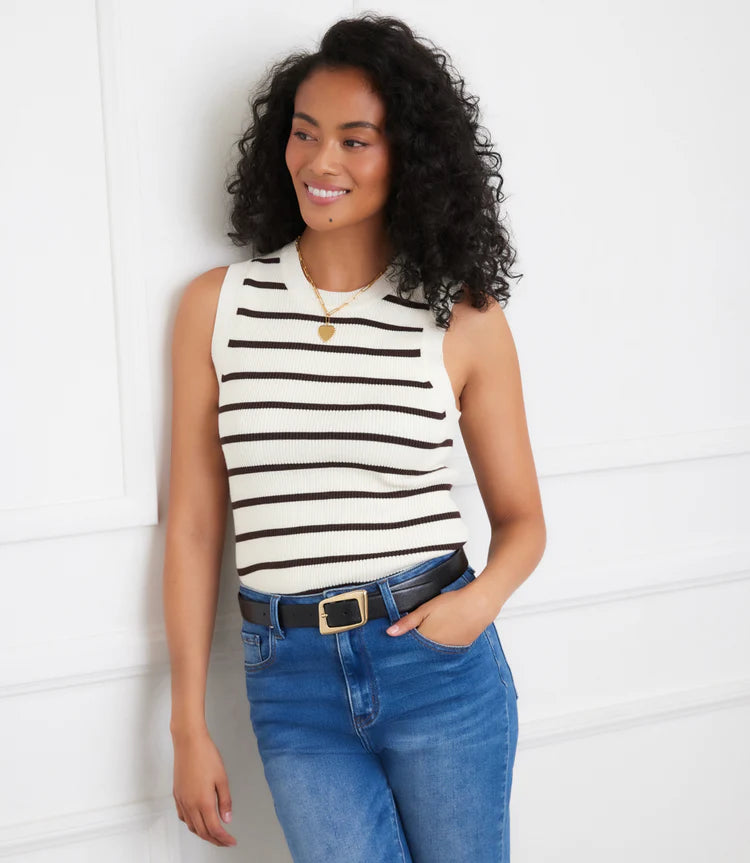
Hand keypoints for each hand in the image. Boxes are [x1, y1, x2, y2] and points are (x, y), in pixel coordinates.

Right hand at [172, 728, 236, 846]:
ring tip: (214, 834)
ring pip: (191, 826)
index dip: (223, 839)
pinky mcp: (177, 794)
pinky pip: (183, 816)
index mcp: (203, 802)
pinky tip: (197, 821)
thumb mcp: (222, 778)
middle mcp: (190, 805)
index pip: (214, 828)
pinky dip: (191, 824)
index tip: (232, 842)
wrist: (189, 742)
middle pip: (202, 831)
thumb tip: (227, 819)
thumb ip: (225, 801)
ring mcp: (182, 800)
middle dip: (215, 840)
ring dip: (203, 833)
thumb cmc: (206, 756)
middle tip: (225, 842)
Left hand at [386, 583, 495, 646]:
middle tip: (418, 637)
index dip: (405, 644)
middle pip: (422, 652)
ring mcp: (450, 649)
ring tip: (434, 633)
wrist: (479, 604)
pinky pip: (448, 650)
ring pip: (435, 652)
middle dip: (417, 647)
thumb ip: (408, 622)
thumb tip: (390, 633)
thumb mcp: (426, 609)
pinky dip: (444, 645)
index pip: (410, 648)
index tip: (399, 644)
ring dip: (431, 647)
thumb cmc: (453, 603)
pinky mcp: (461, 647)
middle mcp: (438, 648)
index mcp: (427, 639)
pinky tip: (446, 634)